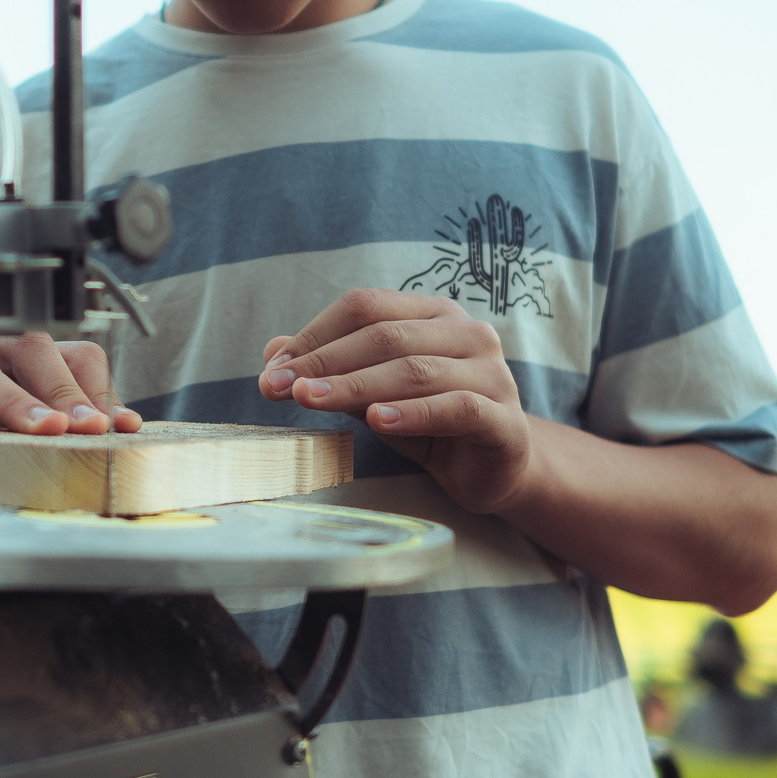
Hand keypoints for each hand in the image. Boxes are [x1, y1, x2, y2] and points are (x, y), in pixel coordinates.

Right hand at [0, 334, 139, 496]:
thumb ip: (38, 442)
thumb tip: (107, 456)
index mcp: (3, 357)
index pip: (64, 356)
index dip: (96, 390)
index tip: (122, 428)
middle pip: (30, 350)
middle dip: (65, 393)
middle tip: (90, 431)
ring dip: (17, 401)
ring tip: (46, 430)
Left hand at [258, 289, 531, 515]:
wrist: (493, 470)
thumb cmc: (428, 423)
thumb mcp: (372, 394)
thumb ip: (331, 370)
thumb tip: (271, 352)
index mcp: (434, 315)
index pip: (367, 307)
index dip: (315, 334)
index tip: (273, 370)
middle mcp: (468, 333)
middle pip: (386, 336)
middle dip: (325, 362)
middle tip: (279, 388)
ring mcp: (493, 374)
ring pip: (415, 370)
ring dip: (356, 386)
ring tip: (311, 402)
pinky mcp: (505, 420)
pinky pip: (456, 407)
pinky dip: (413, 413)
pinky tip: (377, 421)